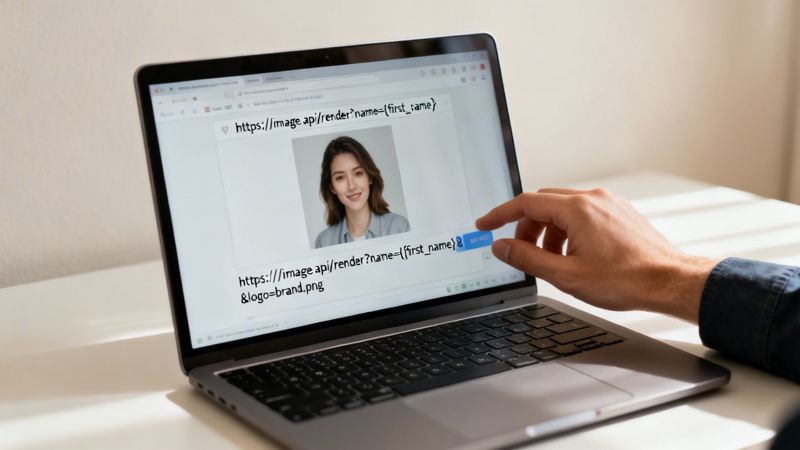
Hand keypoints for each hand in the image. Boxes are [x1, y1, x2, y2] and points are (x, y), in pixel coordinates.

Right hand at [475, 188, 718, 322]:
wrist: (669, 282)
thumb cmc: (625, 280)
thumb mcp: (565, 274)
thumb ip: (527, 258)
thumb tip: (501, 246)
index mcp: (577, 210)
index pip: (525, 203)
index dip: (499, 215)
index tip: (484, 225)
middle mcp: (593, 199)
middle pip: (543, 204)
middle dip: (525, 227)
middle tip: (519, 252)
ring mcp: (609, 204)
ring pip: (563, 210)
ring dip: (548, 232)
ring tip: (552, 261)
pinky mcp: (619, 213)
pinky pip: (583, 215)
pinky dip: (568, 231)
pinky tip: (574, 256)